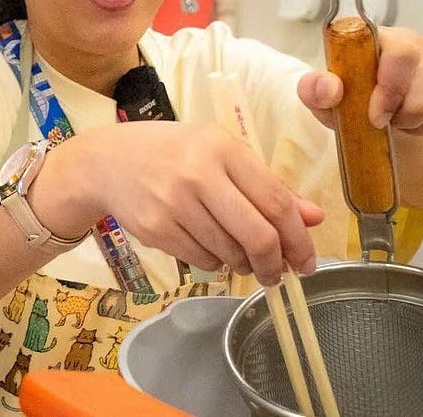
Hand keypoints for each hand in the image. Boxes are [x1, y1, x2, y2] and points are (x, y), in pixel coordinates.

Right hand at [45, 121, 323, 285]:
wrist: (107, 161)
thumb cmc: (173, 154)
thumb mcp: (221, 155)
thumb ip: (268, 186)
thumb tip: (314, 217)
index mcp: (223, 148)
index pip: (276, 202)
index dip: (299, 239)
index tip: (307, 261)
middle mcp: (198, 173)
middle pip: (258, 236)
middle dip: (275, 264)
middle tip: (278, 275)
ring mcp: (174, 203)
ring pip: (230, 252)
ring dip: (243, 264)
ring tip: (239, 256)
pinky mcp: (155, 228)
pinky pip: (203, 261)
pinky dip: (215, 262)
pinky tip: (209, 247)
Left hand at [298, 27, 422, 134]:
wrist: (383, 110)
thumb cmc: (352, 98)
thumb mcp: (325, 99)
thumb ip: (316, 90)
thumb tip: (329, 87)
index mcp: (380, 38)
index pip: (402, 54)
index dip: (391, 90)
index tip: (375, 117)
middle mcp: (416, 41)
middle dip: (401, 117)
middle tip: (383, 119)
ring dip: (415, 125)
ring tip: (397, 118)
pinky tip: (415, 118)